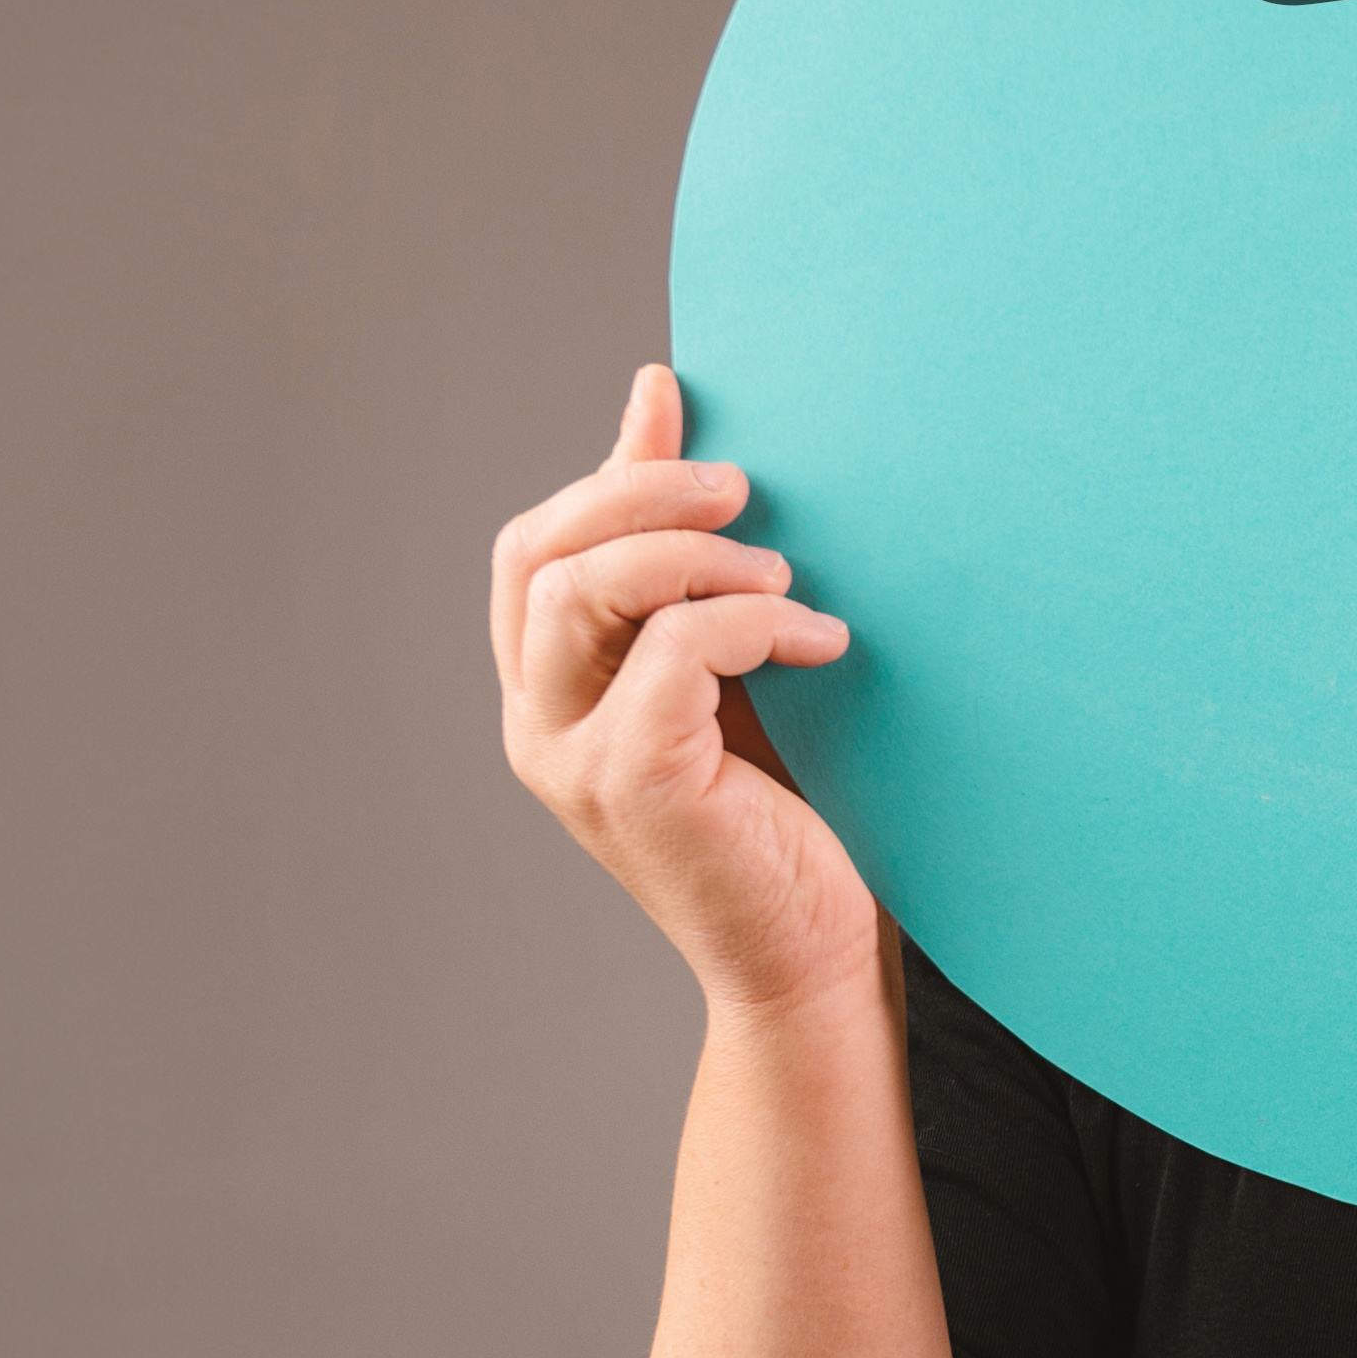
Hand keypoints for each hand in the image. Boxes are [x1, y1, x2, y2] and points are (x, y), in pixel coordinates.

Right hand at [494, 363, 877, 1020]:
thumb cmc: (787, 813)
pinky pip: (670, 653)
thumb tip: (657, 395)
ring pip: (583, 589)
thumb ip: (683, 552)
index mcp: (549, 692)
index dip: (605, 473)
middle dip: (640, 492)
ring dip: (692, 555)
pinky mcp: (631, 785)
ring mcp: (574, 760)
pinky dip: (751, 624)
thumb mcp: (728, 657)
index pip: (531, 549)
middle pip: (540, 553)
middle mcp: (538, 726)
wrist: (816, 962)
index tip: (685, 412)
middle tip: (746, 488)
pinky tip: (824, 645)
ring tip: (784, 577)